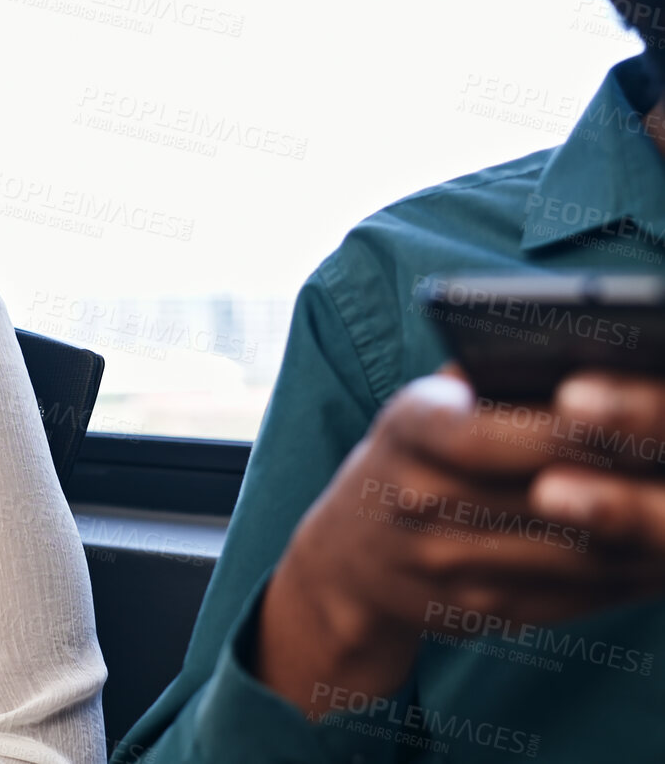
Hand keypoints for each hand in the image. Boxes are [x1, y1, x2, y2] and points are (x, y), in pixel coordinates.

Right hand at [257, 369, 664, 716]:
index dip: (576, 426)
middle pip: (556, 497)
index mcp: (408, 430)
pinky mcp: (482, 612)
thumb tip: (600, 369)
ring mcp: (448, 565)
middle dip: (633, 481)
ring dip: (646, 532)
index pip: (496, 431)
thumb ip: (492, 383)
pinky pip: (579, 594)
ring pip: (581, 553)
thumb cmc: (409, 458)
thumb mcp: (426, 405)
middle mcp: (418, 502)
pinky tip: (662, 550)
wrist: (346, 559)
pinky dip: (633, 574)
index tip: (639, 412)